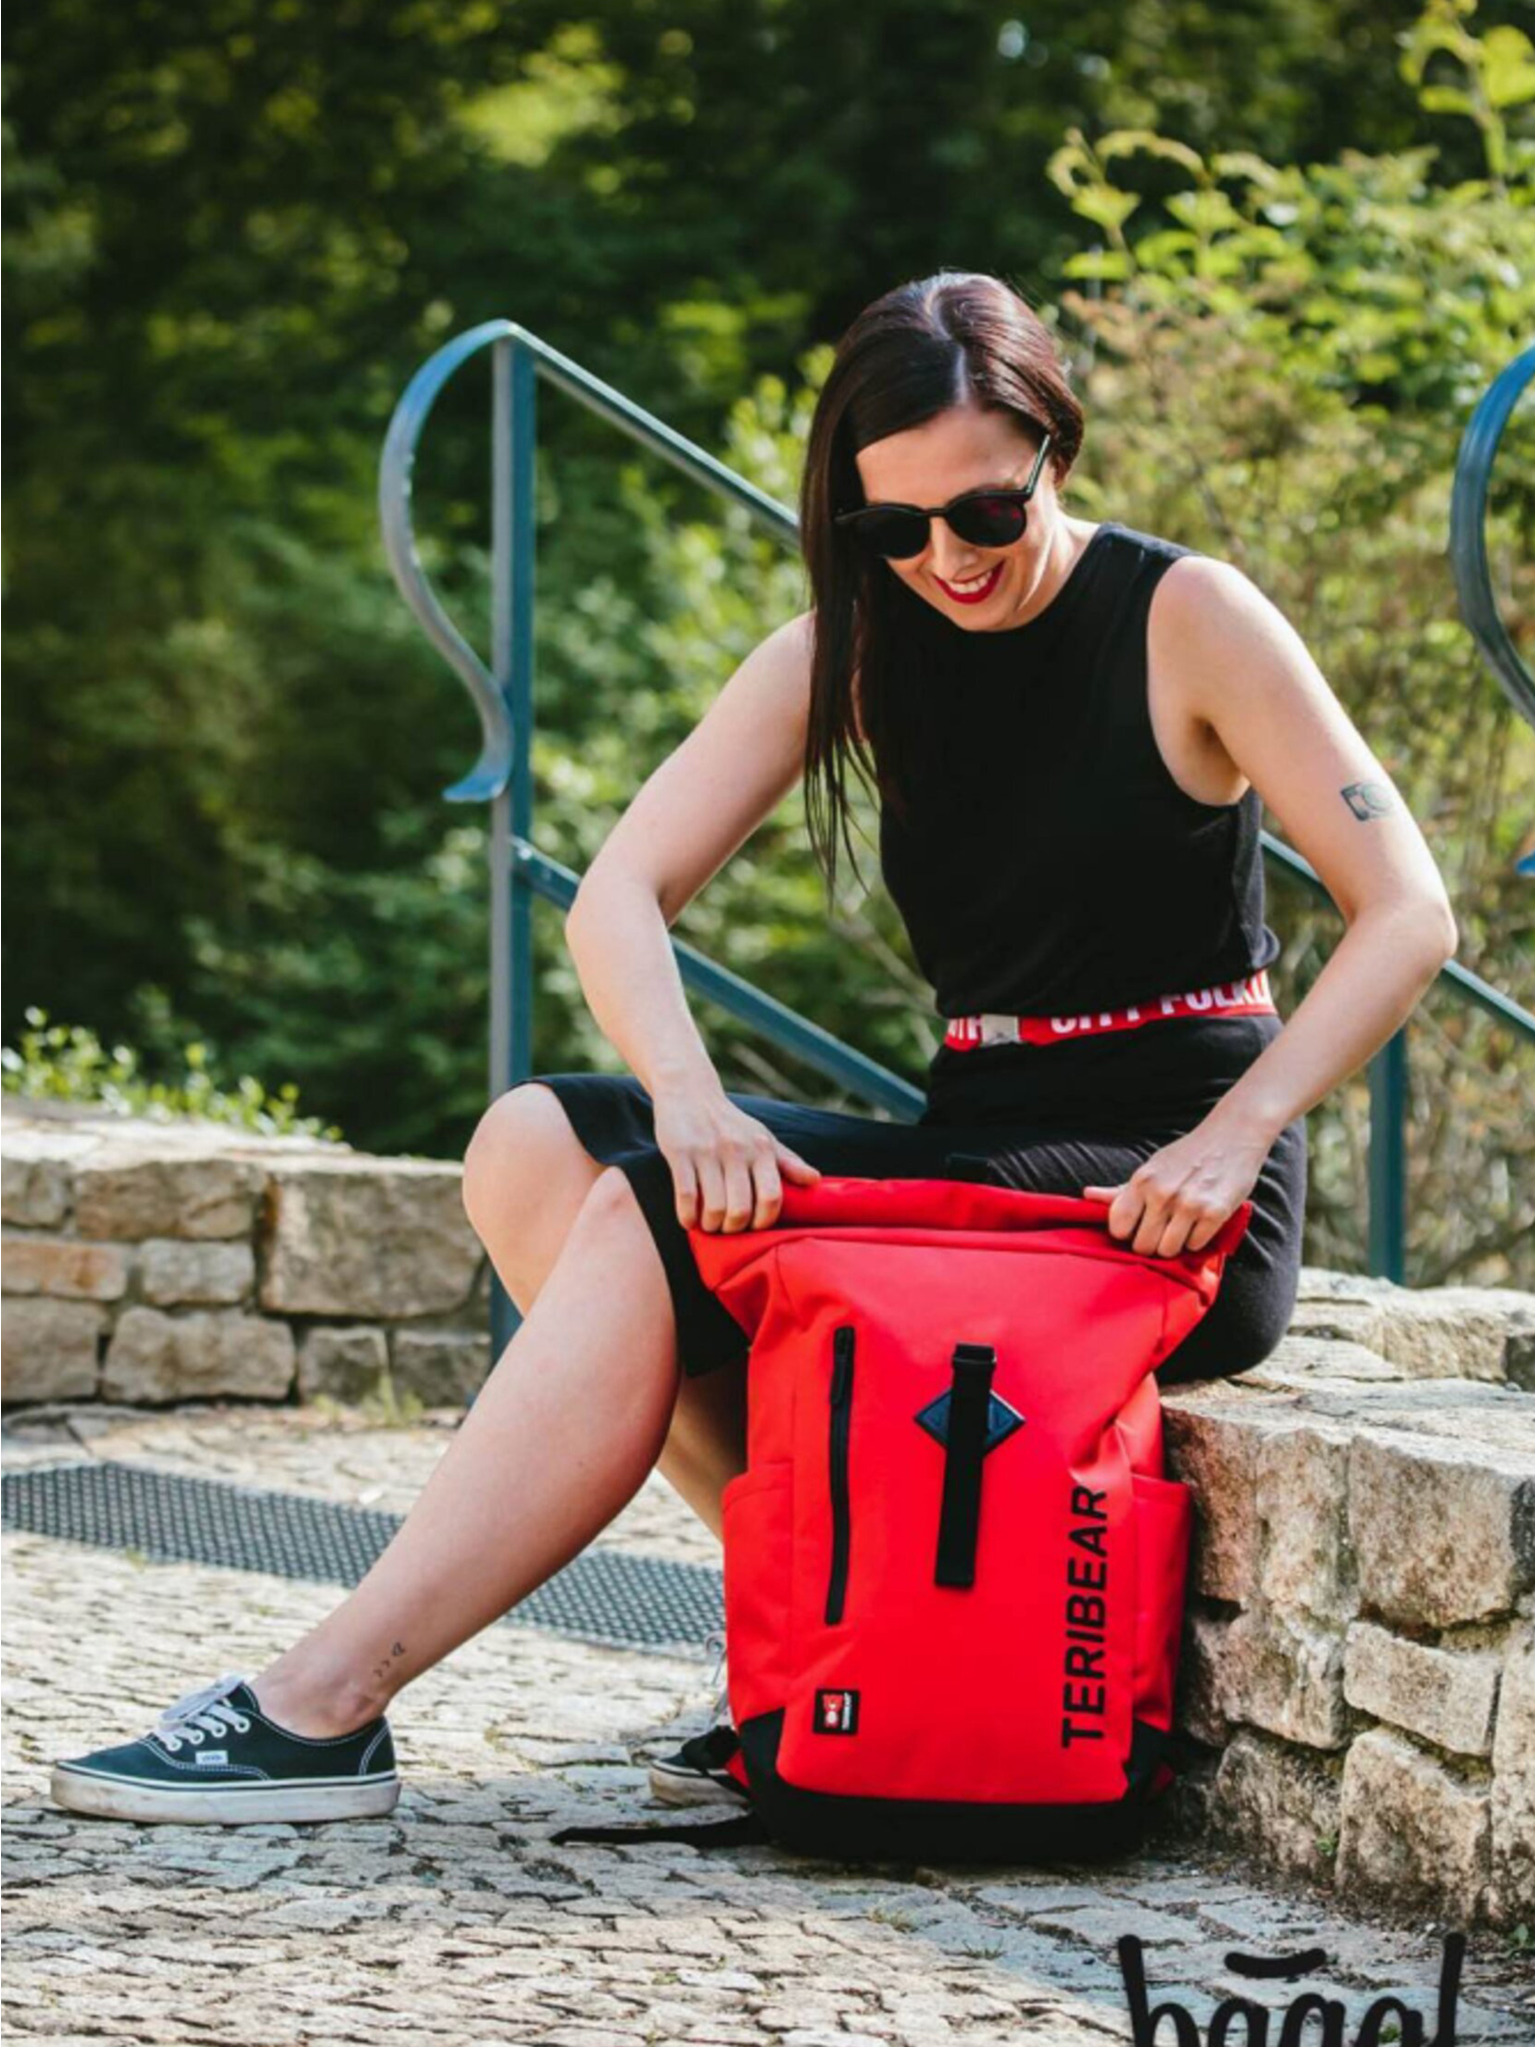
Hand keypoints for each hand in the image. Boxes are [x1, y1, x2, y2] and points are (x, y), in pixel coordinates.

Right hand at [652, 1083, 821, 1231]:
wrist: (690, 1092)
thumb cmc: (730, 1124)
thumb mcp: (761, 1137)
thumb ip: (787, 1162)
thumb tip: (815, 1180)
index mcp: (761, 1149)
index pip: (772, 1197)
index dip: (763, 1221)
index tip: (754, 1226)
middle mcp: (737, 1150)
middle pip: (741, 1209)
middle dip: (733, 1228)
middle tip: (727, 1229)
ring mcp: (707, 1151)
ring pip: (713, 1207)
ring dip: (710, 1225)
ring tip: (708, 1225)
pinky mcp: (680, 1152)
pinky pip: (686, 1196)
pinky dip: (688, 1216)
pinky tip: (689, 1219)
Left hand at [1081, 1116, 1270, 1256]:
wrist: (1232, 1135)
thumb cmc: (1187, 1154)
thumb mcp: (1151, 1167)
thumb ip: (1121, 1189)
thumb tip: (1087, 1196)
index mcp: (1142, 1181)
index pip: (1118, 1227)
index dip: (1126, 1233)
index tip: (1137, 1228)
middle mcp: (1162, 1193)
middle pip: (1142, 1246)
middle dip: (1151, 1244)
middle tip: (1161, 1231)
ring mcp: (1189, 1204)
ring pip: (1168, 1251)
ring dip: (1174, 1245)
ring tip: (1180, 1228)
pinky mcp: (1215, 1213)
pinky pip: (1195, 1246)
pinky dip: (1197, 1240)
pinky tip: (1199, 1224)